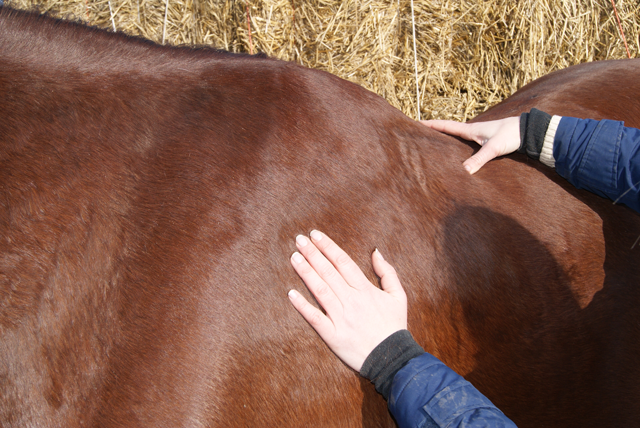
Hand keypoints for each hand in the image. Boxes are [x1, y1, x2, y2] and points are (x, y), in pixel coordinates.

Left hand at [288, 230, 406, 371]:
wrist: (392, 358)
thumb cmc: (394, 325)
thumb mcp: (399, 296)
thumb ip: (387, 272)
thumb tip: (376, 251)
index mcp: (365, 290)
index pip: (343, 262)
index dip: (328, 246)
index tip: (315, 235)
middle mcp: (351, 301)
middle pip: (328, 272)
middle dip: (313, 254)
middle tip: (299, 240)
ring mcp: (341, 318)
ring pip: (320, 290)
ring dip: (306, 273)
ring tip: (294, 257)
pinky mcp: (333, 335)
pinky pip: (315, 318)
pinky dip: (302, 306)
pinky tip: (291, 293)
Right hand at [421, 116, 520, 173]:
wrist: (527, 132)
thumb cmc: (510, 135)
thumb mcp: (494, 148)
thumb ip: (479, 159)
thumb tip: (465, 171)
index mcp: (470, 129)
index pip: (446, 126)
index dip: (431, 125)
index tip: (417, 122)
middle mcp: (472, 131)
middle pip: (448, 130)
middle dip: (434, 131)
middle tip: (420, 133)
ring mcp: (478, 136)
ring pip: (456, 137)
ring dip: (445, 138)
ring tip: (433, 142)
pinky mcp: (484, 142)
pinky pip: (465, 143)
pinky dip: (456, 145)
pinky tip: (455, 152)